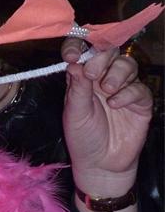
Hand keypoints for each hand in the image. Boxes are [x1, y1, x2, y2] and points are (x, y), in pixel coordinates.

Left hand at [61, 39, 151, 211]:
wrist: (101, 165)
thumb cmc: (83, 137)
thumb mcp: (74, 112)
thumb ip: (76, 87)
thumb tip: (75, 62)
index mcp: (83, 76)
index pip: (83, 51)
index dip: (79, 46)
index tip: (72, 54)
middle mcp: (103, 78)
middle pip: (109, 51)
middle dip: (101, 57)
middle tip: (92, 73)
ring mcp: (123, 89)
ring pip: (127, 64)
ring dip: (116, 73)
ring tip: (107, 90)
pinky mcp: (140, 103)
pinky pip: (139, 88)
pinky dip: (128, 93)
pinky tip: (116, 104)